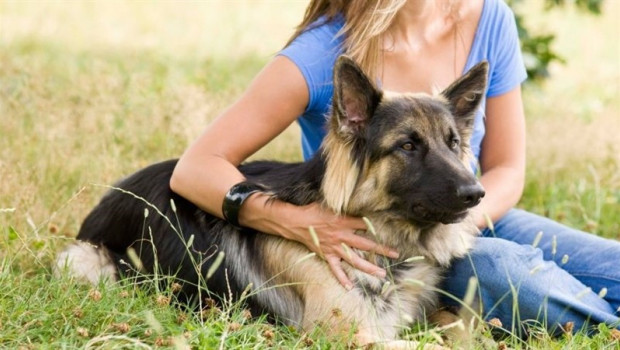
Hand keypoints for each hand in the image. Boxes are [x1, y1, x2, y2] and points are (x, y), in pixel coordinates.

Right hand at [242, 197, 398, 289]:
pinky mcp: (326, 255)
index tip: (392, 228)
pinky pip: (336, 269)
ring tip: (382, 274)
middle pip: (366, 244)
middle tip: (396, 255)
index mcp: (344, 221)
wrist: (295, 221)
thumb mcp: (330, 203)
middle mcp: (342, 236)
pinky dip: (342, 278)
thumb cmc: (312, 210)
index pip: (365, 223)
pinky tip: (350, 287)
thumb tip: (355, 196)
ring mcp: (335, 248)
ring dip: (369, 268)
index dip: (378, 225)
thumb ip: (344, 203)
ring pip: (355, 260)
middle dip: (382, 249)